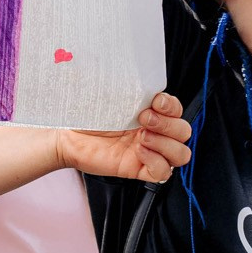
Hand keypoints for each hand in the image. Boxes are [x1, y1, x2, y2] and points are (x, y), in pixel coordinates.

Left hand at [53, 93, 189, 183]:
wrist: (67, 136)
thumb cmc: (87, 114)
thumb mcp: (110, 96)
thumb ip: (130, 91)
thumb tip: (143, 80)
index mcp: (151, 112)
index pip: (177, 111)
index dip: (172, 106)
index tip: (155, 101)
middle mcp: (153, 132)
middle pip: (183, 132)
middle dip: (168, 124)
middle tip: (143, 118)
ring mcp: (148, 152)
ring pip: (181, 154)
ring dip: (166, 144)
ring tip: (141, 137)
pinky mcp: (139, 169)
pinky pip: (164, 172)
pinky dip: (156, 161)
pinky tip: (138, 151)